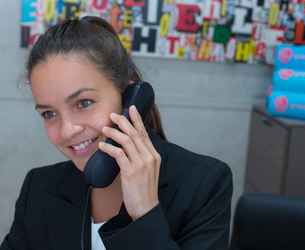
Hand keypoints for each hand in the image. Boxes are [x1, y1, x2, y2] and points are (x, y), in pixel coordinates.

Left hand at [98, 105, 160, 219]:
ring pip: (127, 141)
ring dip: (114, 133)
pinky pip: (119, 154)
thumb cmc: (145, 189)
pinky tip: (102, 145)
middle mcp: (149, 157)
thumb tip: (128, 146)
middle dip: (124, 122)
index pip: (144, 133)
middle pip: (135, 134)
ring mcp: (141, 164)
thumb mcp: (148, 170)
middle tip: (113, 115)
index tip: (131, 109)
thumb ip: (142, 156)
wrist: (146, 208)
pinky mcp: (131, 172)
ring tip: (104, 128)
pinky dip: (109, 148)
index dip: (137, 120)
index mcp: (154, 155)